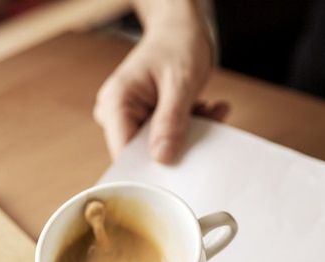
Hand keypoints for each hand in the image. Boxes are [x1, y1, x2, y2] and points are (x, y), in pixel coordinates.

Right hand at [93, 4, 227, 162]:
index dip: (148, 170)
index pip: (123, 154)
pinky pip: (169, 138)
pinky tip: (205, 110)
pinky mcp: (147, 122)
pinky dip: (191, 129)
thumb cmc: (177, 43)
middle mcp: (118, 114)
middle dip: (177, 147)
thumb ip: (171, 121)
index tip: (177, 170)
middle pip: (143, 154)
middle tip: (204, 126)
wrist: (180, 28)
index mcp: (116, 104)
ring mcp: (133, 119)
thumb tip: (162, 158)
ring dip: (189, 136)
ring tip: (208, 112)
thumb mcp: (179, 83)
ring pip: (160, 148)